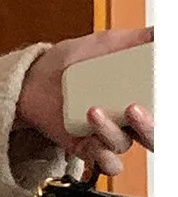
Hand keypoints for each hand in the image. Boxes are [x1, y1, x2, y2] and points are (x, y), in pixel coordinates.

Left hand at [14, 28, 153, 175]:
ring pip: (123, 144)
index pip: (161, 107)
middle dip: (149, 126)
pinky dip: (105, 158)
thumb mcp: (106, 43)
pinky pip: (106, 163)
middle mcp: (128, 119)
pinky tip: (95, 143)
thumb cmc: (71, 61)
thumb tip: (160, 32)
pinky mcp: (88, 148)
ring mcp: (108, 135)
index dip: (163, 106)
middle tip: (135, 109)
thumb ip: (137, 40)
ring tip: (93, 110)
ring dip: (111, 130)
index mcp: (139, 94)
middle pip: (153, 134)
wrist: (33, 78)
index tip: (159, 93)